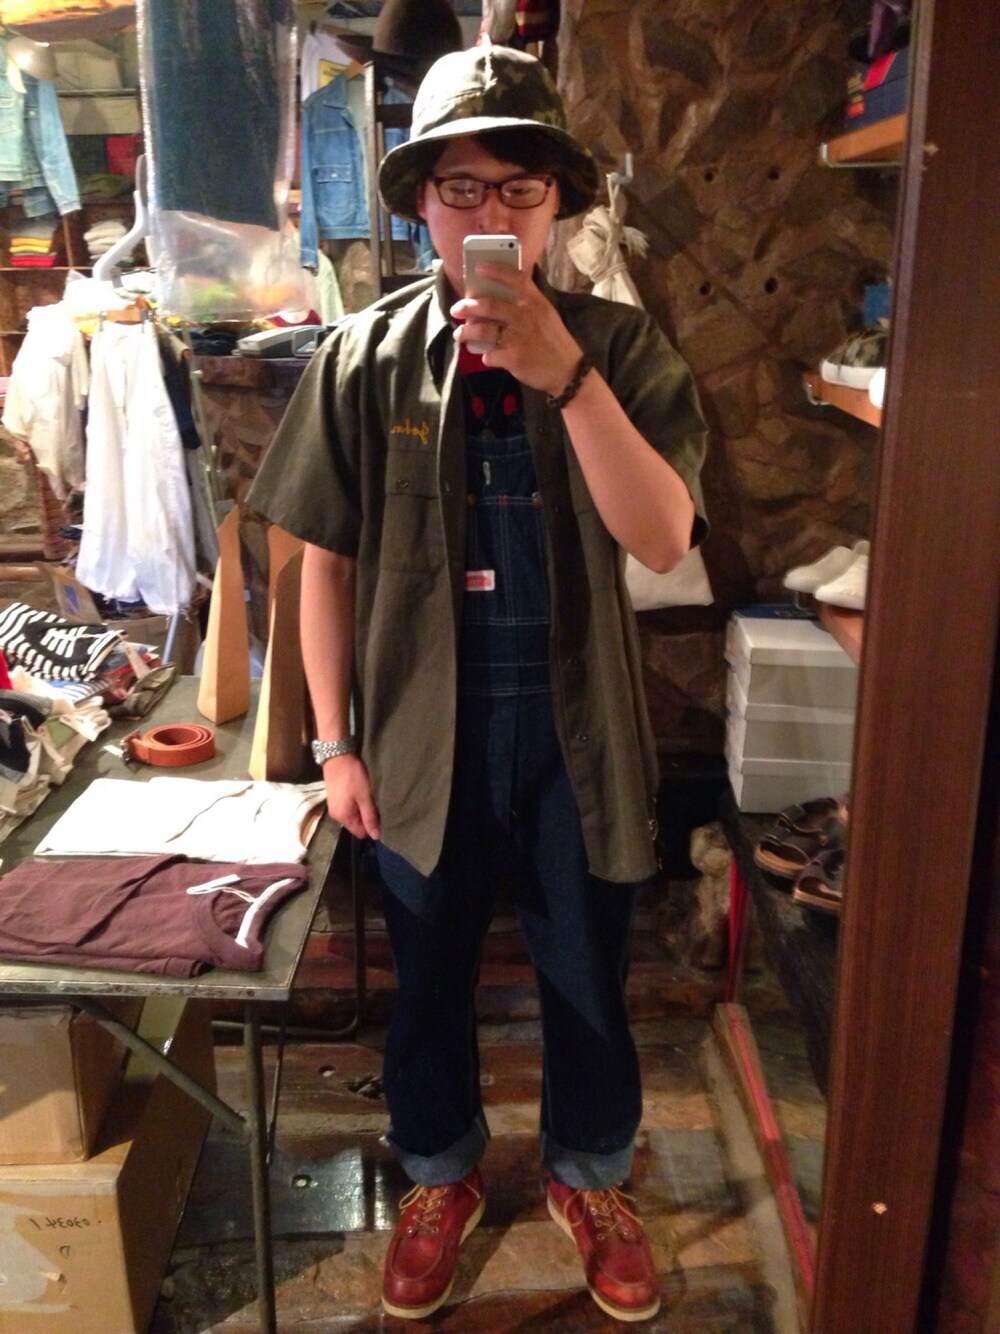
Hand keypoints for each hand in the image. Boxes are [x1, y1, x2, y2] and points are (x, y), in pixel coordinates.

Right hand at [322, 753, 380, 840]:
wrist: (338, 757)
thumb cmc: (353, 777)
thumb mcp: (365, 797)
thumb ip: (370, 817)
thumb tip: (376, 837)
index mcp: (343, 818)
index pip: (361, 834)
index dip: (372, 828)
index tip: (381, 817)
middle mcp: (336, 816)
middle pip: (356, 825)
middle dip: (367, 819)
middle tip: (376, 806)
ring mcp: (334, 807)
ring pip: (352, 817)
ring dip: (361, 811)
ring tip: (370, 800)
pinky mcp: (334, 799)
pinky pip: (348, 809)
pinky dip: (356, 805)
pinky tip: (361, 795)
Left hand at [450, 264, 584, 396]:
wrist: (567, 371)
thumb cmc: (553, 340)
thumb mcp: (545, 314)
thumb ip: (526, 303)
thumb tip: (497, 294)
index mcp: (534, 302)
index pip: (515, 278)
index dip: (496, 270)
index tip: (479, 267)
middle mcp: (525, 317)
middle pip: (489, 306)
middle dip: (468, 306)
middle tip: (457, 308)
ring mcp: (518, 338)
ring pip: (483, 331)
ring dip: (467, 332)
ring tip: (459, 334)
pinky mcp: (514, 359)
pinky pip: (490, 355)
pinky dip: (485, 356)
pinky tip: (486, 356)